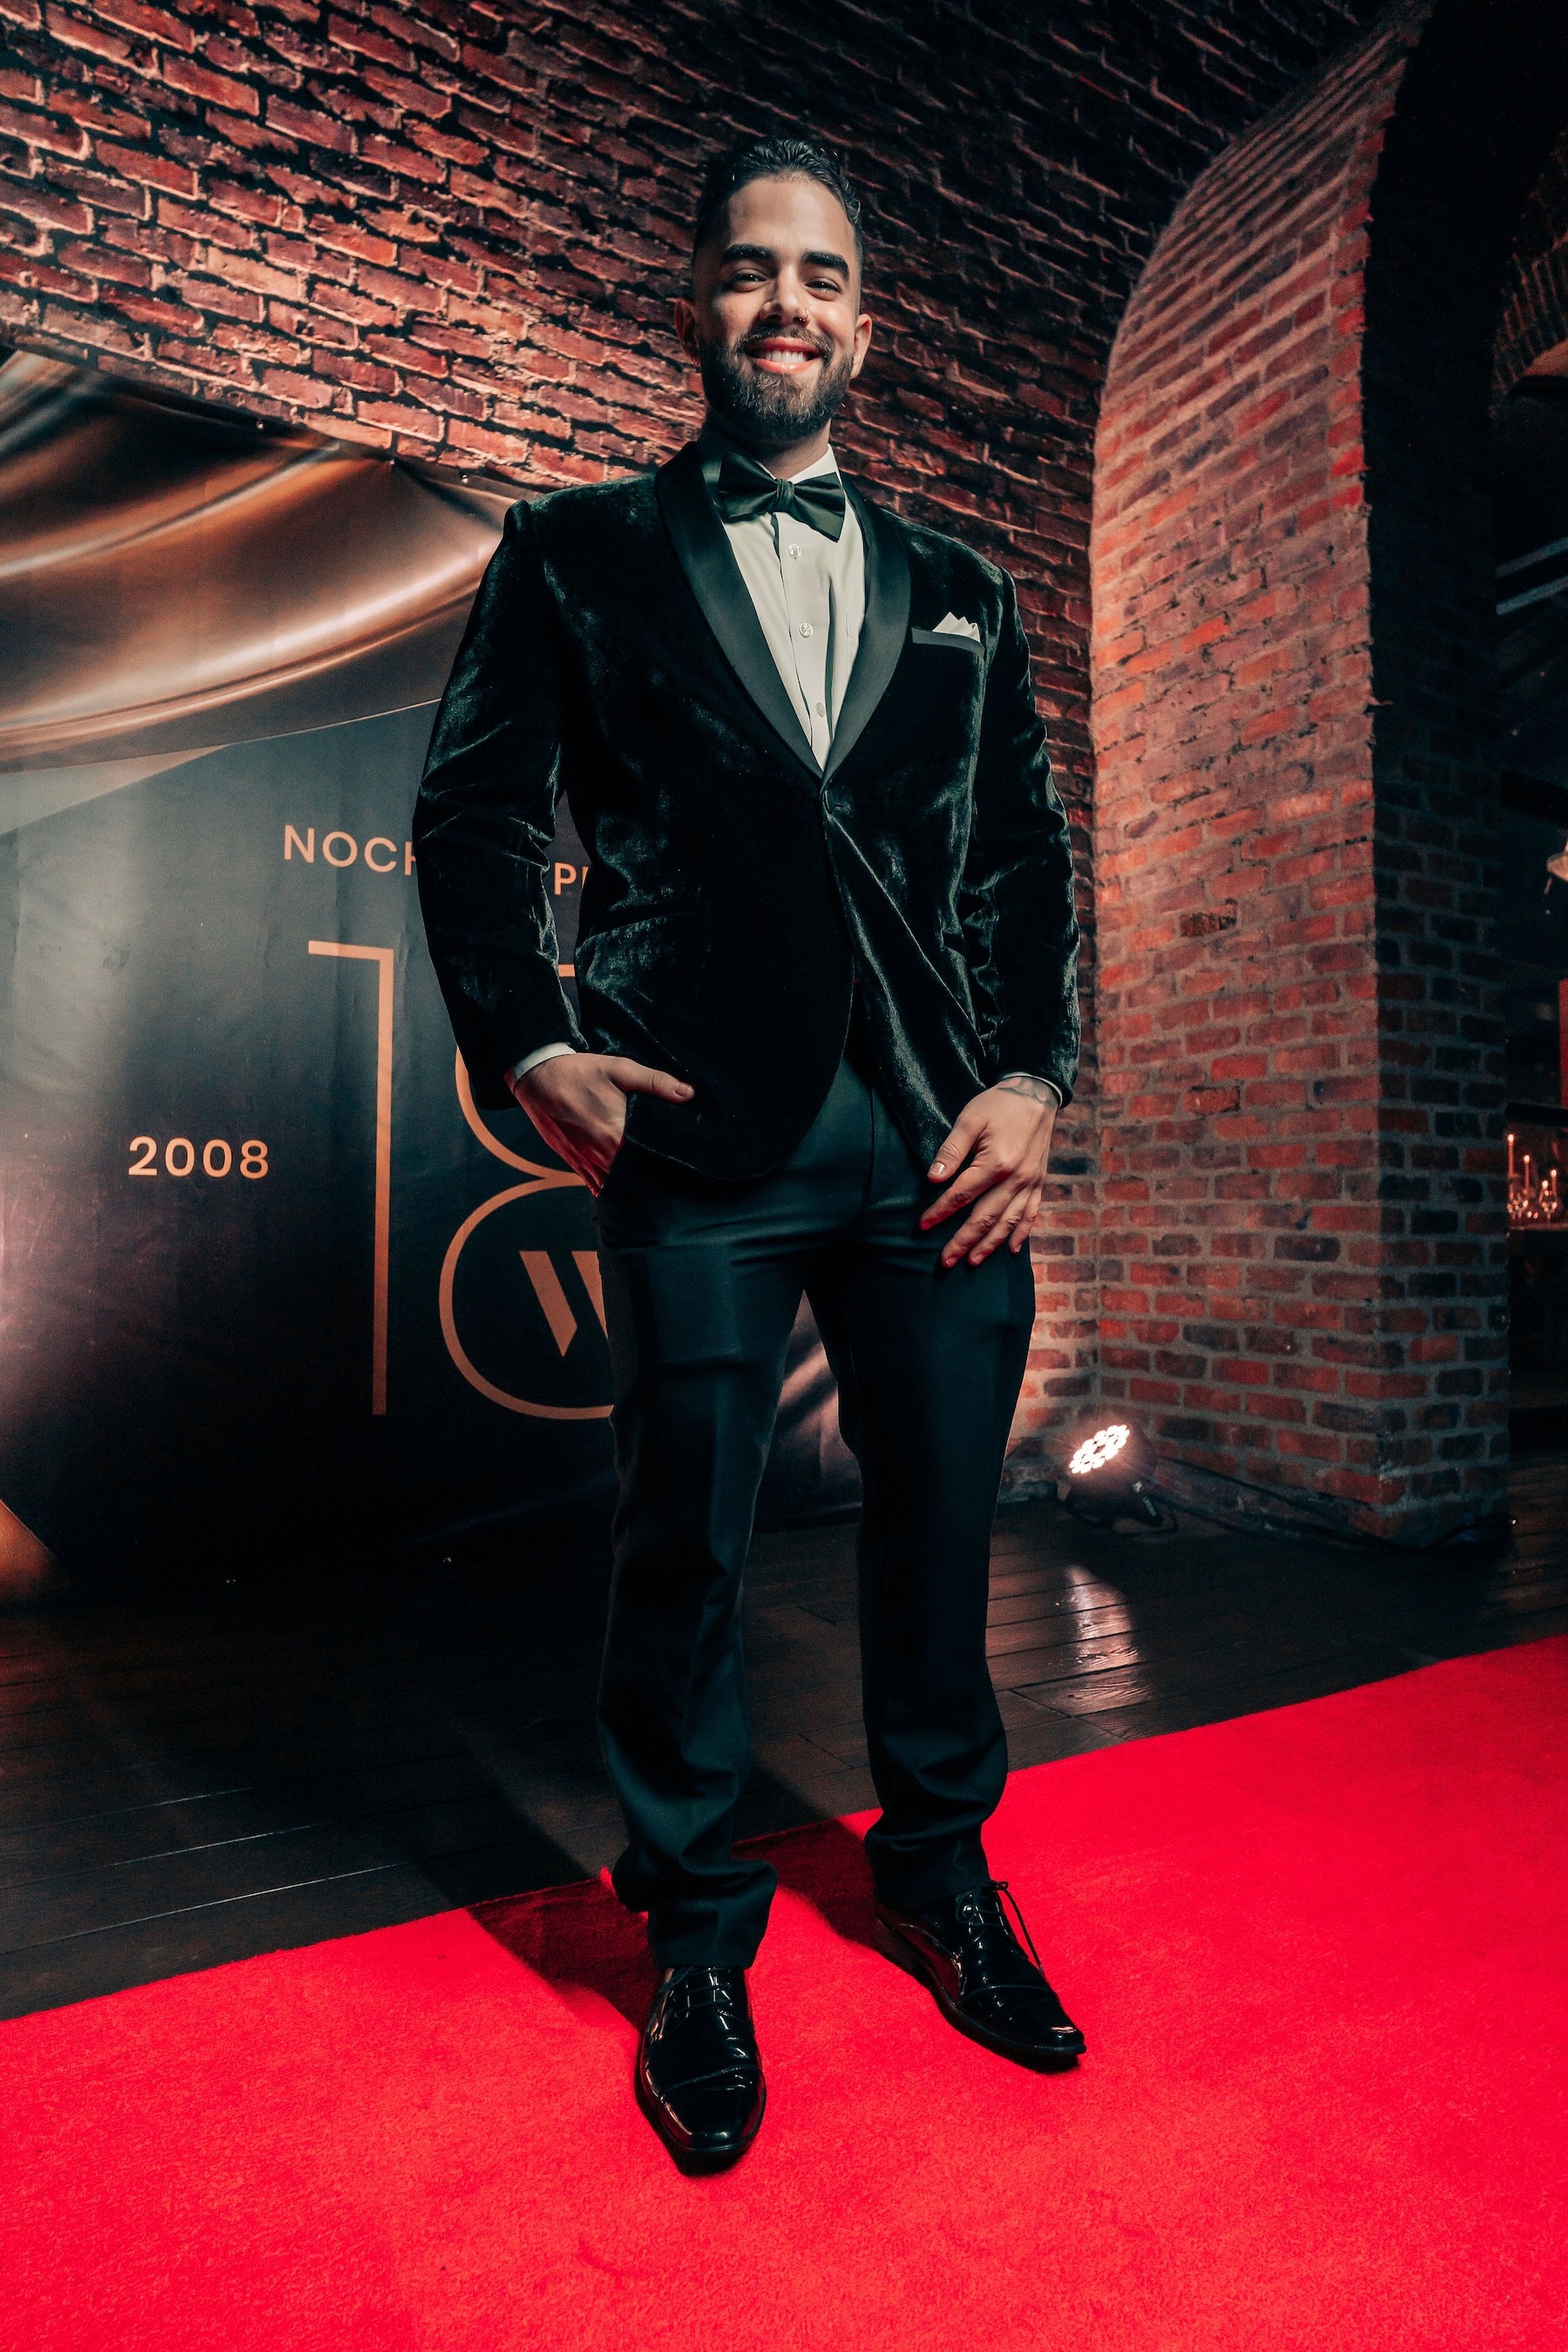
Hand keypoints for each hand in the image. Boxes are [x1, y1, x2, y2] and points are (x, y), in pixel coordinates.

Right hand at [509, 1052, 691, 1191]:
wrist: (537, 1076)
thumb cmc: (580, 1072)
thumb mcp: (620, 1069)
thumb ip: (655, 1082)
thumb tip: (688, 1093)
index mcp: (615, 1134)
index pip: (647, 1161)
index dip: (663, 1166)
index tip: (678, 1166)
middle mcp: (599, 1153)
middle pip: (631, 1178)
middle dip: (647, 1179)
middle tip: (666, 1177)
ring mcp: (583, 1160)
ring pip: (612, 1185)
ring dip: (627, 1185)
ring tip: (645, 1184)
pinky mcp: (571, 1160)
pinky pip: (593, 1183)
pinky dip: (607, 1186)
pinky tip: (619, 1185)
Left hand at [919, 1074, 1057, 1266]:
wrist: (1036, 1094)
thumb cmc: (998, 1105)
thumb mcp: (969, 1120)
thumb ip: (951, 1151)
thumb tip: (933, 1179)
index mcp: (996, 1163)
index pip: (961, 1195)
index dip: (940, 1212)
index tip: (923, 1225)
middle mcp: (1015, 1178)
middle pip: (985, 1217)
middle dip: (963, 1241)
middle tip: (945, 1261)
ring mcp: (1030, 1183)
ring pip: (1008, 1222)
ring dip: (990, 1245)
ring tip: (972, 1262)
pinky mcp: (1039, 1182)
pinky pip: (1032, 1214)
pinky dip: (1022, 1234)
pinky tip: (1012, 1250)